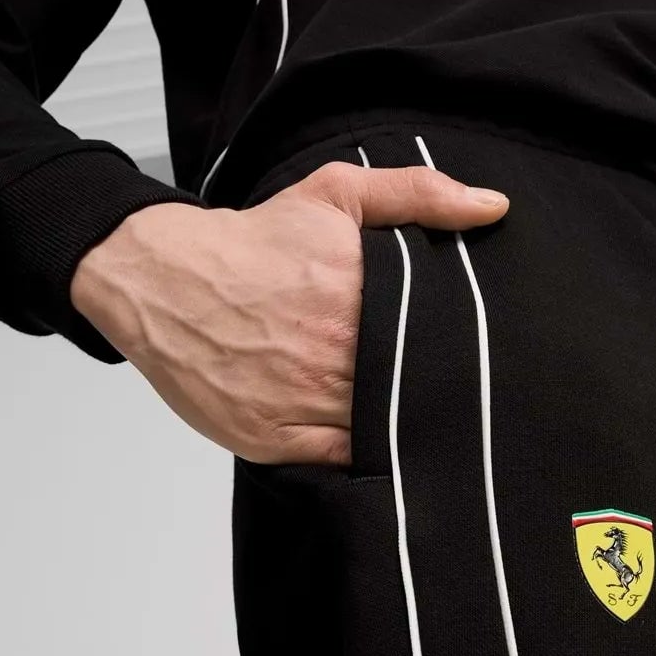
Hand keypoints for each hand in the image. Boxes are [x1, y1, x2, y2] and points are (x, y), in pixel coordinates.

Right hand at [69, 162, 508, 465]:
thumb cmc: (253, 241)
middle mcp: (330, 357)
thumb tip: (492, 207)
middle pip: (408, 393)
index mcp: (356, 299)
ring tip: (421, 424)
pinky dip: (359, 457)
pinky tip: (376, 445)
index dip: (456, 357)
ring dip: (399, 429)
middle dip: (430, 395)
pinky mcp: (271, 440)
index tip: (474, 360)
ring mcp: (299, 404)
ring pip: (378, 433)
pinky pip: (337, 461)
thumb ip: (419, 195)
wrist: (163, 278)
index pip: (435, 345)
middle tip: (453, 397)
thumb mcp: (336, 195)